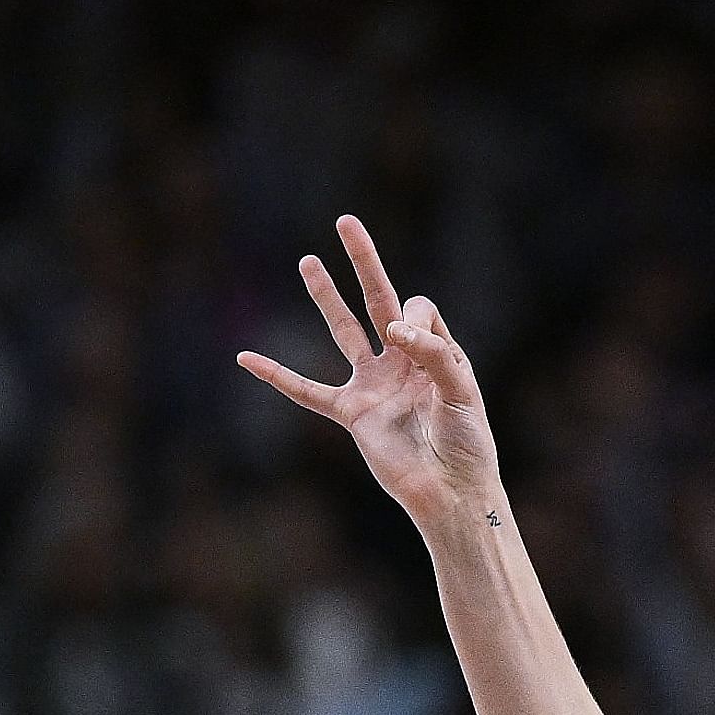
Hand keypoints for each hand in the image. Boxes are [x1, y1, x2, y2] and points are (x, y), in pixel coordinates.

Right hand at [237, 216, 499, 521]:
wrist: (450, 492)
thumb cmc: (467, 443)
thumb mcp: (461, 391)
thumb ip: (432, 353)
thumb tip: (392, 328)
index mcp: (434, 353)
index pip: (415, 310)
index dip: (410, 318)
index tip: (408, 343)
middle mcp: (402, 362)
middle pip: (378, 301)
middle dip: (364, 263)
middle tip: (346, 222)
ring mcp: (374, 385)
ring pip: (344, 332)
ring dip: (327, 298)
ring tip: (309, 262)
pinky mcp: (353, 414)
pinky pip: (308, 392)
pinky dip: (278, 377)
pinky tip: (246, 359)